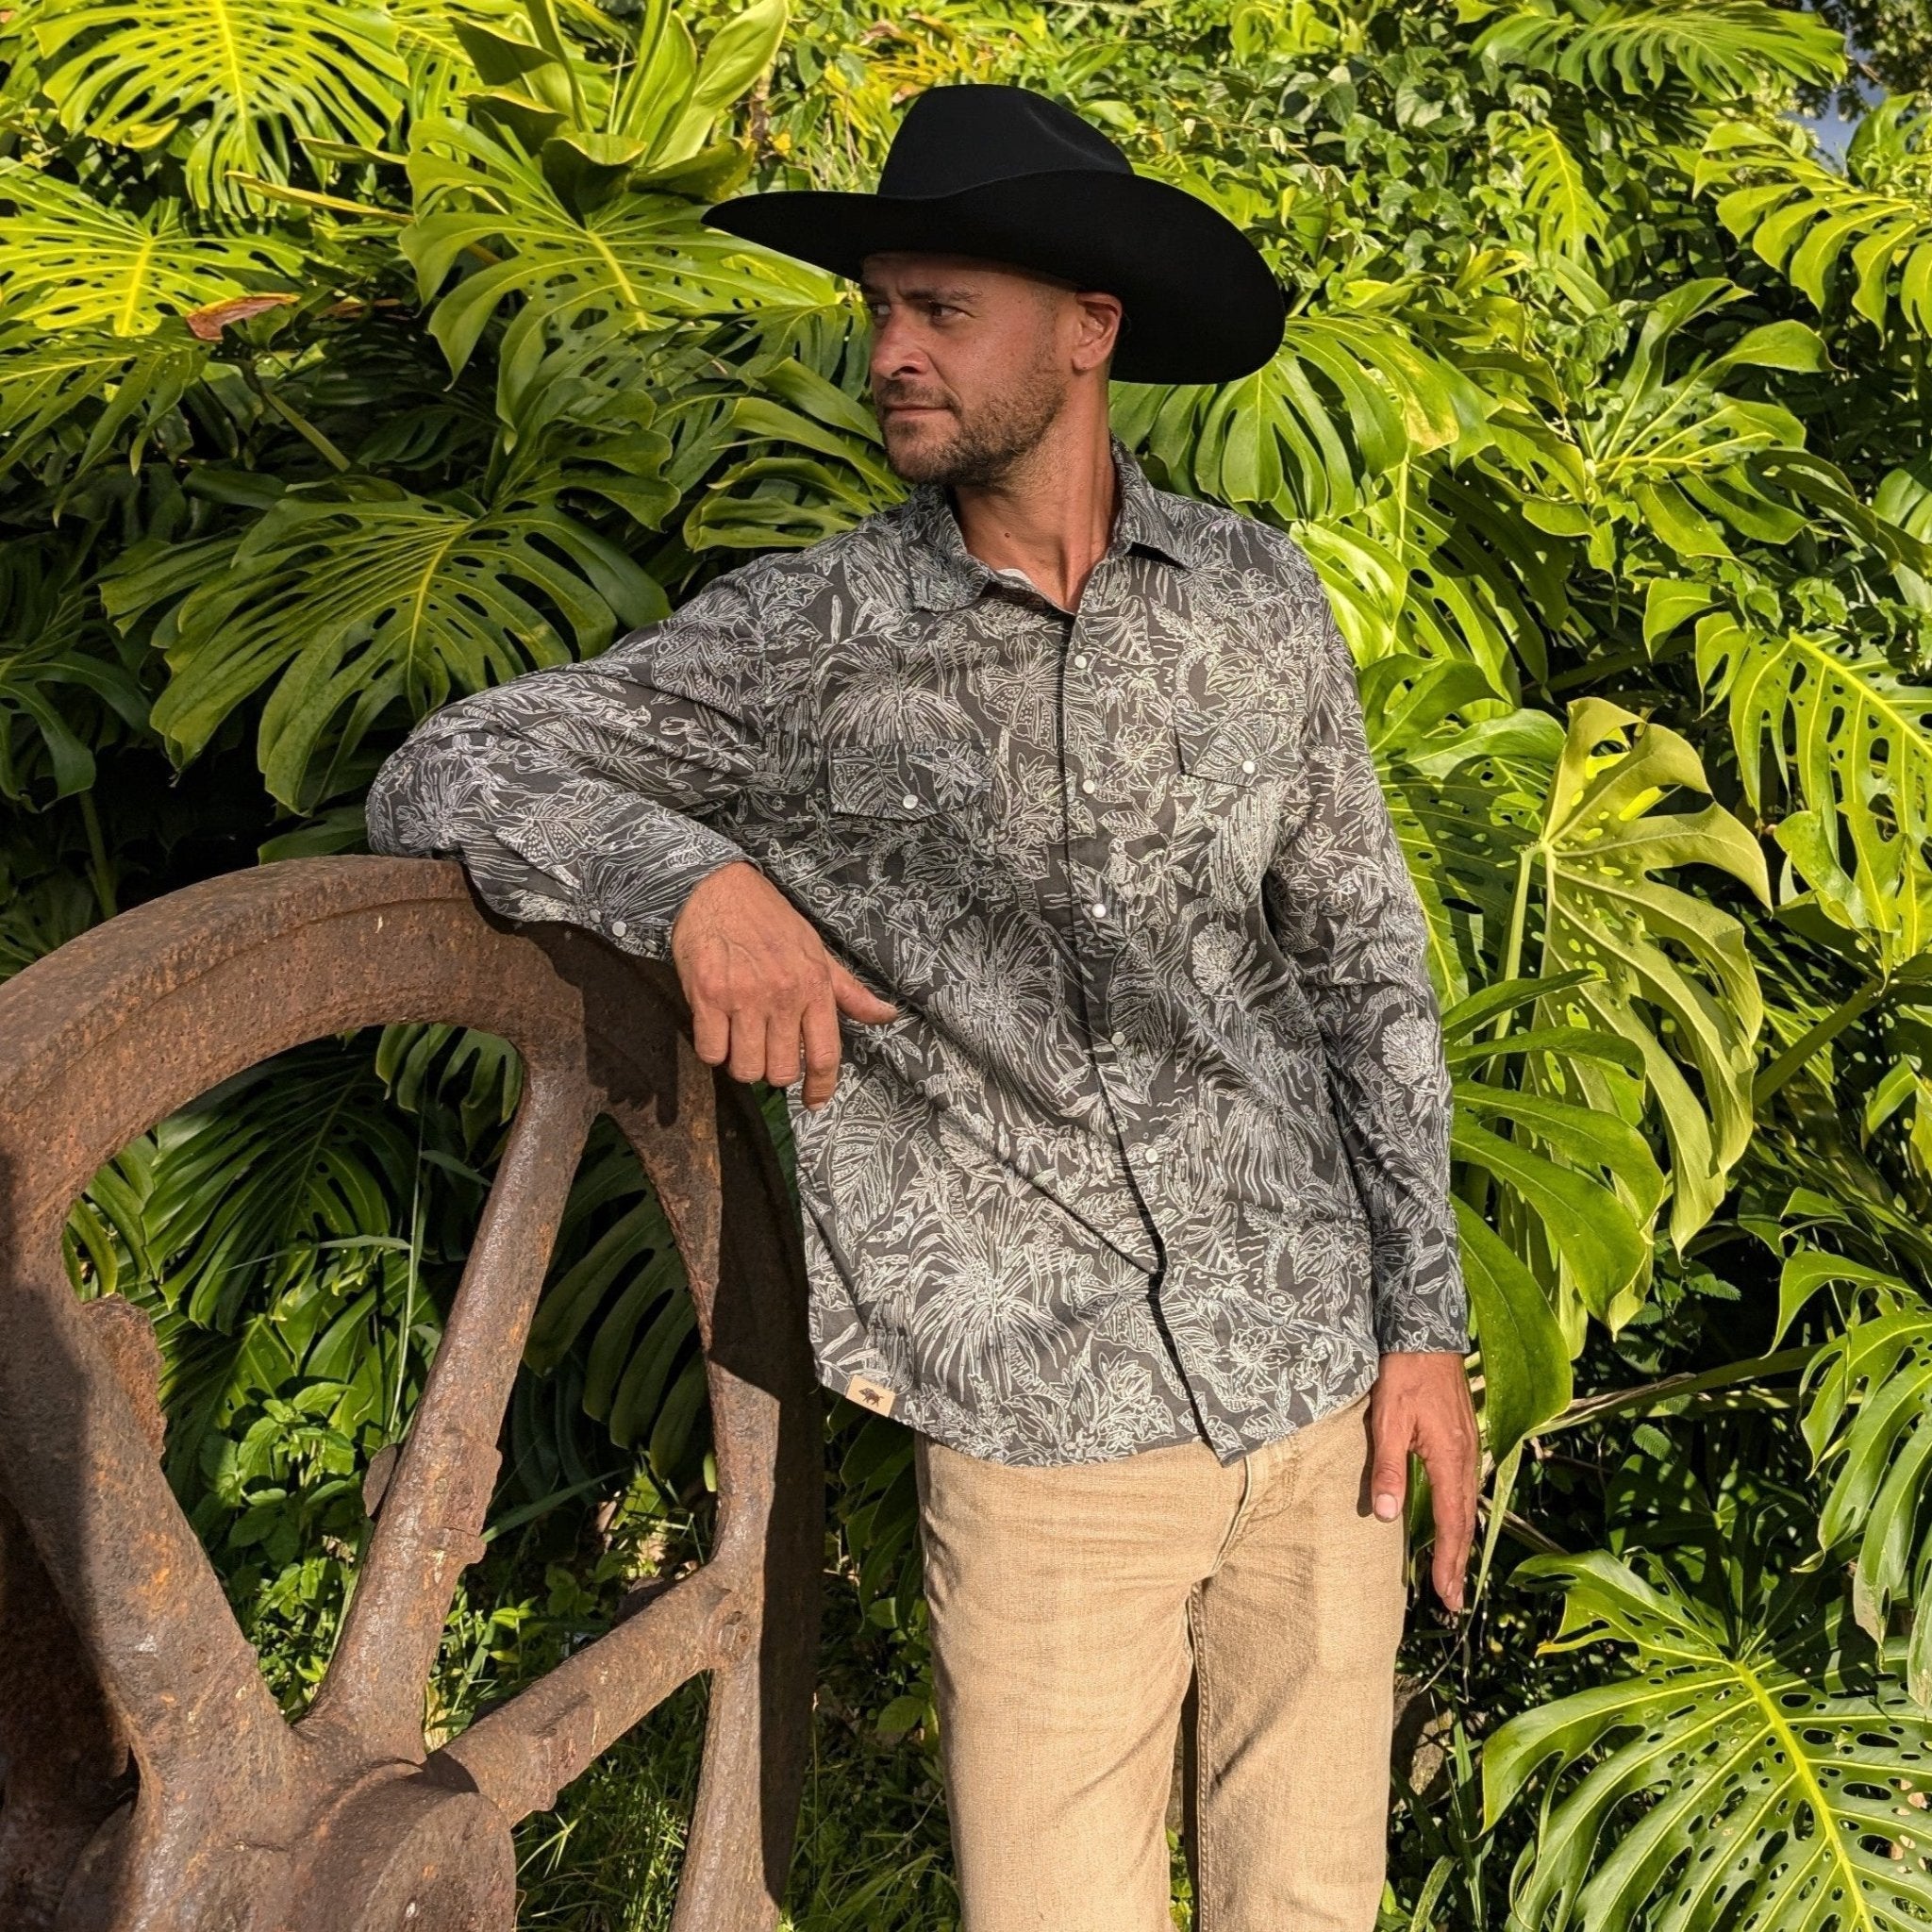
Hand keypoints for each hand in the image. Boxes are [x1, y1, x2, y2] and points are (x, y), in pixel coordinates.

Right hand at [670, 861, 897, 1107]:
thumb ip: (849, 991)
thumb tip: (887, 1015)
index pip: (826, 1054)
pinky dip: (712, 1049)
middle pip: (782, 1071)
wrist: (717, 886)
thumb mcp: (817, 951)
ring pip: (745, 1068)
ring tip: (740, 1038)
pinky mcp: (707, 995)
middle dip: (773, 1070)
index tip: (814, 1101)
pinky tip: (716, 1028)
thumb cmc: (770, 920)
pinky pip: (711, 1052)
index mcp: (814, 986)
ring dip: (742, 1062)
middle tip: (765, 1049)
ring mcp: (743, 996)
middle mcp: (782, 994)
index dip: (821, 1087)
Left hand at [1368, 1351, 1478, 1613]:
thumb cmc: (1404, 1376)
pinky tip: (1453, 1522)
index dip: (1447, 1563)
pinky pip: (1466, 1487)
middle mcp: (1468, 1459)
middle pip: (1465, 1522)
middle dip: (1458, 1563)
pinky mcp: (1464, 1438)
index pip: (1450, 1524)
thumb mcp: (1387, 1421)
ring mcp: (1469, 1448)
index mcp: (1451, 1460)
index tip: (1447, 1597)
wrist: (1426, 1335)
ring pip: (1468, 1506)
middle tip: (1453, 1601)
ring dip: (1461, 1542)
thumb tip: (1387, 1516)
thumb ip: (1388, 1469)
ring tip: (1452, 1573)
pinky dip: (1461, 1515)